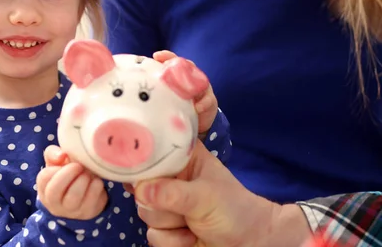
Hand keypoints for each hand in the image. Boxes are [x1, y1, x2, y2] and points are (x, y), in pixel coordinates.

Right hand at [36, 145, 107, 219]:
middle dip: (68, 174)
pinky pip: (92, 200)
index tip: (66, 159)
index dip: (55, 167)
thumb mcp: (56, 163)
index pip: (44, 178)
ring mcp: (72, 211)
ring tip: (88, 172)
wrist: (84, 195)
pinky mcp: (88, 212)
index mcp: (45, 189)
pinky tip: (96, 180)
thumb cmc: (67, 175)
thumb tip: (61, 155)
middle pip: (55, 190)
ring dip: (83, 179)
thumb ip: (53, 154)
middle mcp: (55, 203)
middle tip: (79, 165)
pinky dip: (96, 186)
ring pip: (73, 197)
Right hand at [127, 141, 310, 246]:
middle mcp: (169, 179)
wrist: (252, 244)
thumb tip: (139, 190)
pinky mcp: (165, 230)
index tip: (139, 175)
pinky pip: (152, 236)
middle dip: (161, 204)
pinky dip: (173, 241)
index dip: (141, 164)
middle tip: (185, 206)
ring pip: (144, 213)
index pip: (149, 153)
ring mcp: (166, 205)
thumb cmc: (235, 210)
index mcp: (181, 159)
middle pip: (140, 188)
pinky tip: (191, 237)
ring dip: (170, 224)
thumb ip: (172, 193)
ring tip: (193, 223)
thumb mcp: (205, 197)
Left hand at [153, 50, 217, 133]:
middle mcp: (190, 78)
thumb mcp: (165, 98)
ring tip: (184, 90)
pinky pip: (208, 100)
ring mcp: (201, 88)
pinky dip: (203, 103)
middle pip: (187, 66)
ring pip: (199, 80)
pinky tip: (197, 108)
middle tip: (170, 67)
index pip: (172, 61)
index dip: (166, 56)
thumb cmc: (176, 105)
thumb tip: (138, 89)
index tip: (156, 55)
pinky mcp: (209, 101)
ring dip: (193, 83)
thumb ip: (155, 92)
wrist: (197, 120)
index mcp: (178, 75)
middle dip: (180, 65)